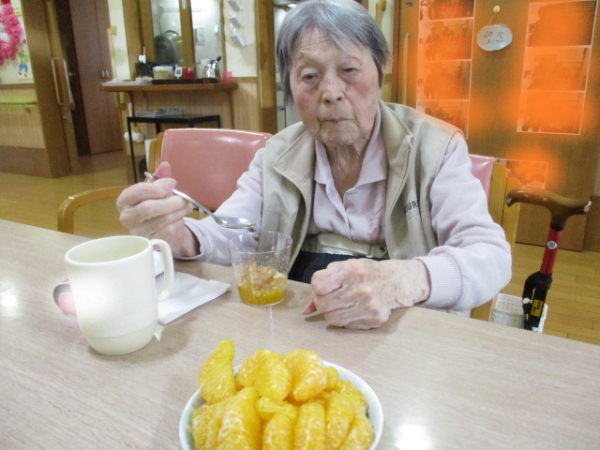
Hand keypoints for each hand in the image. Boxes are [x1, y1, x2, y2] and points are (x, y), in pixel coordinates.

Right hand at [117, 162, 198, 256]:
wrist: (161, 229)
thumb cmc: (156, 205)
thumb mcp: (156, 190)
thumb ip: (160, 177)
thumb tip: (166, 166)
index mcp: (124, 200)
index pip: (138, 191)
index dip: (158, 186)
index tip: (173, 183)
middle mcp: (126, 218)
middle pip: (149, 208)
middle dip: (171, 201)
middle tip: (182, 198)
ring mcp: (138, 233)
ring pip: (163, 219)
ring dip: (179, 211)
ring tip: (186, 206)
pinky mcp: (151, 243)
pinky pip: (169, 231)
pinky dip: (179, 222)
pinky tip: (180, 218)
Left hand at [303, 259, 430, 328]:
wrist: (395, 282)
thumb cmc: (365, 273)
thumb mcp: (344, 268)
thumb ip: (322, 283)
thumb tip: (306, 310)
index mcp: (352, 270)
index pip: (318, 285)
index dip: (318, 287)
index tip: (325, 286)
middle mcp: (360, 289)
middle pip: (323, 304)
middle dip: (322, 302)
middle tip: (332, 297)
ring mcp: (368, 306)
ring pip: (332, 319)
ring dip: (332, 312)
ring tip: (342, 304)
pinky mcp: (374, 320)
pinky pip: (346, 326)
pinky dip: (345, 319)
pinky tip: (354, 309)